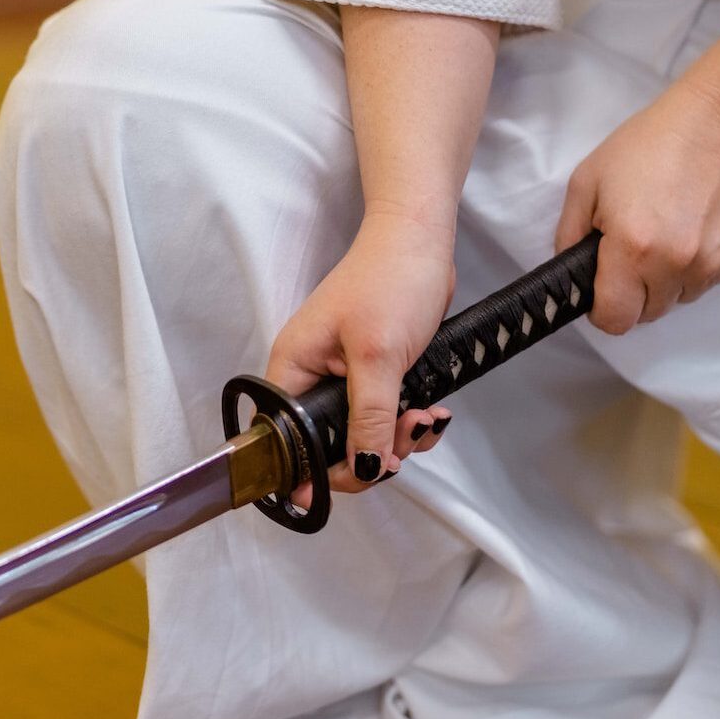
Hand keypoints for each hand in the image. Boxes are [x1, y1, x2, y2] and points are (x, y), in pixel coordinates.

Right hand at [267, 211, 456, 502]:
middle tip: (405, 436)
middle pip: (329, 445)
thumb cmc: (390, 280)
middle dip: (372, 451)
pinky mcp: (375, 372)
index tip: (355, 479)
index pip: (288, 440)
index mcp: (293, 369)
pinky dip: (408, 421)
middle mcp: (312, 377)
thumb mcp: (378, 356)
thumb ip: (367, 417)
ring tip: (426, 417)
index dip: (316, 470)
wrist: (422, 239)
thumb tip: (361, 470)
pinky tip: (431, 411)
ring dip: (397, 436)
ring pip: (363, 434)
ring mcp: (344, 375)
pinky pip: (385, 415)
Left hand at [555, 79, 719, 333]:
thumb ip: (570, 234)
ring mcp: (712, 265)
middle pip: (646, 314)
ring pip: (678, 299)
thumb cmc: (650, 144)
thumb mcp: (588, 179)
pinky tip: (693, 226)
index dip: (602, 308)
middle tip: (632, 248)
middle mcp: (675, 265)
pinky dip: (694, 267)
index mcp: (633, 248)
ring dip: (666, 280)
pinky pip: (705, 282)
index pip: (614, 319)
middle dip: (634, 291)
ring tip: (667, 232)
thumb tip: (573, 274)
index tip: (602, 284)